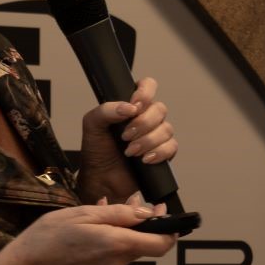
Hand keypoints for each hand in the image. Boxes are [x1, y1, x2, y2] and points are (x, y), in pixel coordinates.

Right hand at [4, 201, 176, 264]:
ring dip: (125, 228)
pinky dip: (113, 238)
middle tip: (131, 200)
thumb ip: (119, 214)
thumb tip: (147, 213)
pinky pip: (116, 253)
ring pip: (130, 247)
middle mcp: (118, 262)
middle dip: (143, 222)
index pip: (161, 244)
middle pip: (146, 244)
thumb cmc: (51, 235)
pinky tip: (96, 224)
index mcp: (118, 245)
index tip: (163, 212)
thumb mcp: (85, 214)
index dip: (169, 229)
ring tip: (105, 208)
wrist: (28, 264)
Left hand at [77, 77, 177, 205]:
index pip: (148, 86)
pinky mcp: (162, 152)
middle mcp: (146, 117)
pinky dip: (159, 152)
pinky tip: (144, 159)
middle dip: (143, 124)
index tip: (135, 106)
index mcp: (131, 105)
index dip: (145, 93)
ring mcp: (156, 135)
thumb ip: (106, 110)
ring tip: (130, 151)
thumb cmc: (97, 150)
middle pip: (160, 109)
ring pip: (166, 129)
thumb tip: (129, 107)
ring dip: (148, 141)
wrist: (100, 178)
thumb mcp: (92, 124)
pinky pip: (172, 147)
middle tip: (125, 136)